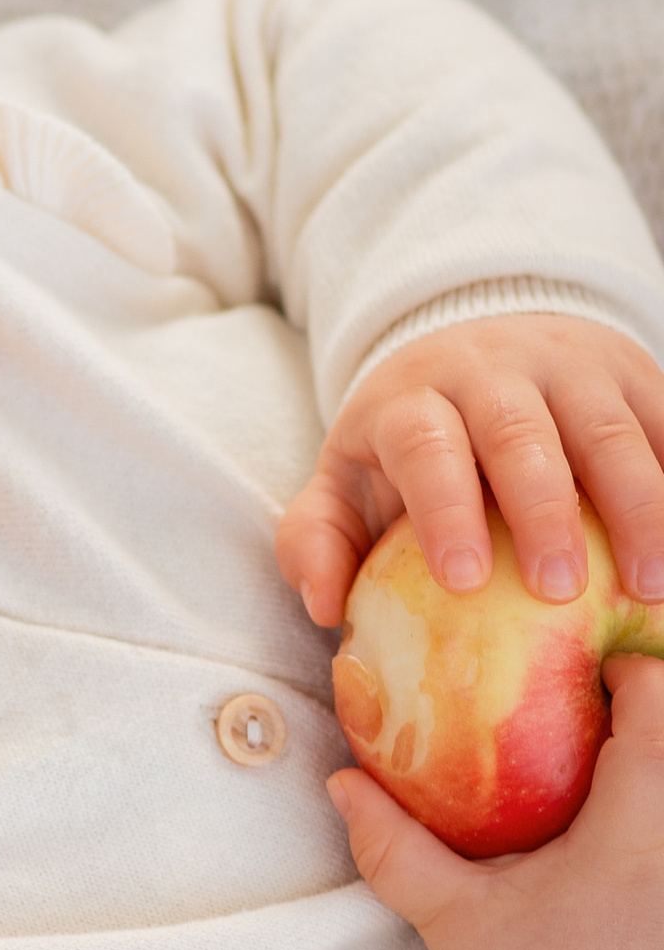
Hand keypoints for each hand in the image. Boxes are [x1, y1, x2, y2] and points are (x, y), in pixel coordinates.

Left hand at [278, 310, 663, 627]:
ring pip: (608, 430)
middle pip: (521, 434)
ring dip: (637, 506)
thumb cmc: (411, 443)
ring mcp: (572, 369)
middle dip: (543, 511)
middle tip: (559, 589)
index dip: (444, 508)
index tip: (465, 579)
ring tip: (649, 585)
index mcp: (414, 398)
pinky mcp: (635, 378)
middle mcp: (493, 371)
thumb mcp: (347, 479)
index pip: (425, 444)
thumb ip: (319, 538)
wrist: (483, 345)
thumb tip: (323, 605)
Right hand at [331, 653, 663, 949]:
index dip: (628, 667)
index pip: (658, 697)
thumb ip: (395, 848)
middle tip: (598, 712)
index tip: (587, 673)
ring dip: (655, 762)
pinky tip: (623, 828)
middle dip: (648, 711)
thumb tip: (344, 782)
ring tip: (609, 767)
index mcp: (638, 824)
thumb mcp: (456, 919)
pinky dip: (654, 811)